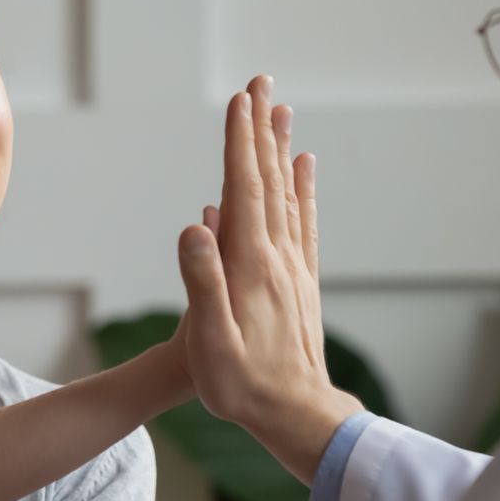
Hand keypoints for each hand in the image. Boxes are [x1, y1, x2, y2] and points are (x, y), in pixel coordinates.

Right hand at [177, 74, 362, 481]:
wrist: (297, 416)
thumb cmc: (244, 387)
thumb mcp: (209, 343)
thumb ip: (202, 284)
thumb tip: (195, 225)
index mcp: (251, 265)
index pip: (243, 189)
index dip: (239, 143)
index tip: (239, 100)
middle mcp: (278, 257)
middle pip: (269, 180)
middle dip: (261, 130)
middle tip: (260, 84)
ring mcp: (294, 268)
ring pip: (288, 194)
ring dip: (281, 150)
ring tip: (281, 111)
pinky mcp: (302, 283)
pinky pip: (303, 223)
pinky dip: (302, 189)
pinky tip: (303, 170)